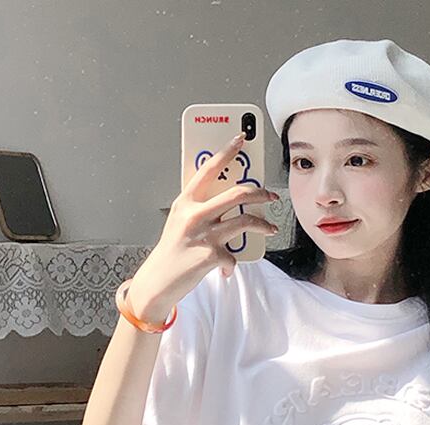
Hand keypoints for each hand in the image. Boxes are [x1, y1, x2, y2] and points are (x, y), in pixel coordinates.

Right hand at [129, 131, 277, 321]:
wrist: (158, 281)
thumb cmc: (173, 251)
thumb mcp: (181, 222)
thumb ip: (200, 209)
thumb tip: (229, 201)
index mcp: (186, 201)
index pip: (209, 169)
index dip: (227, 151)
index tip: (241, 138)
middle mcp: (195, 214)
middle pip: (238, 193)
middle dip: (261, 192)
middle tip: (271, 195)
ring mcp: (204, 234)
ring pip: (246, 220)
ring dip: (264, 225)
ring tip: (270, 228)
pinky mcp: (211, 255)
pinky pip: (234, 256)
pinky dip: (233, 265)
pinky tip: (227, 269)